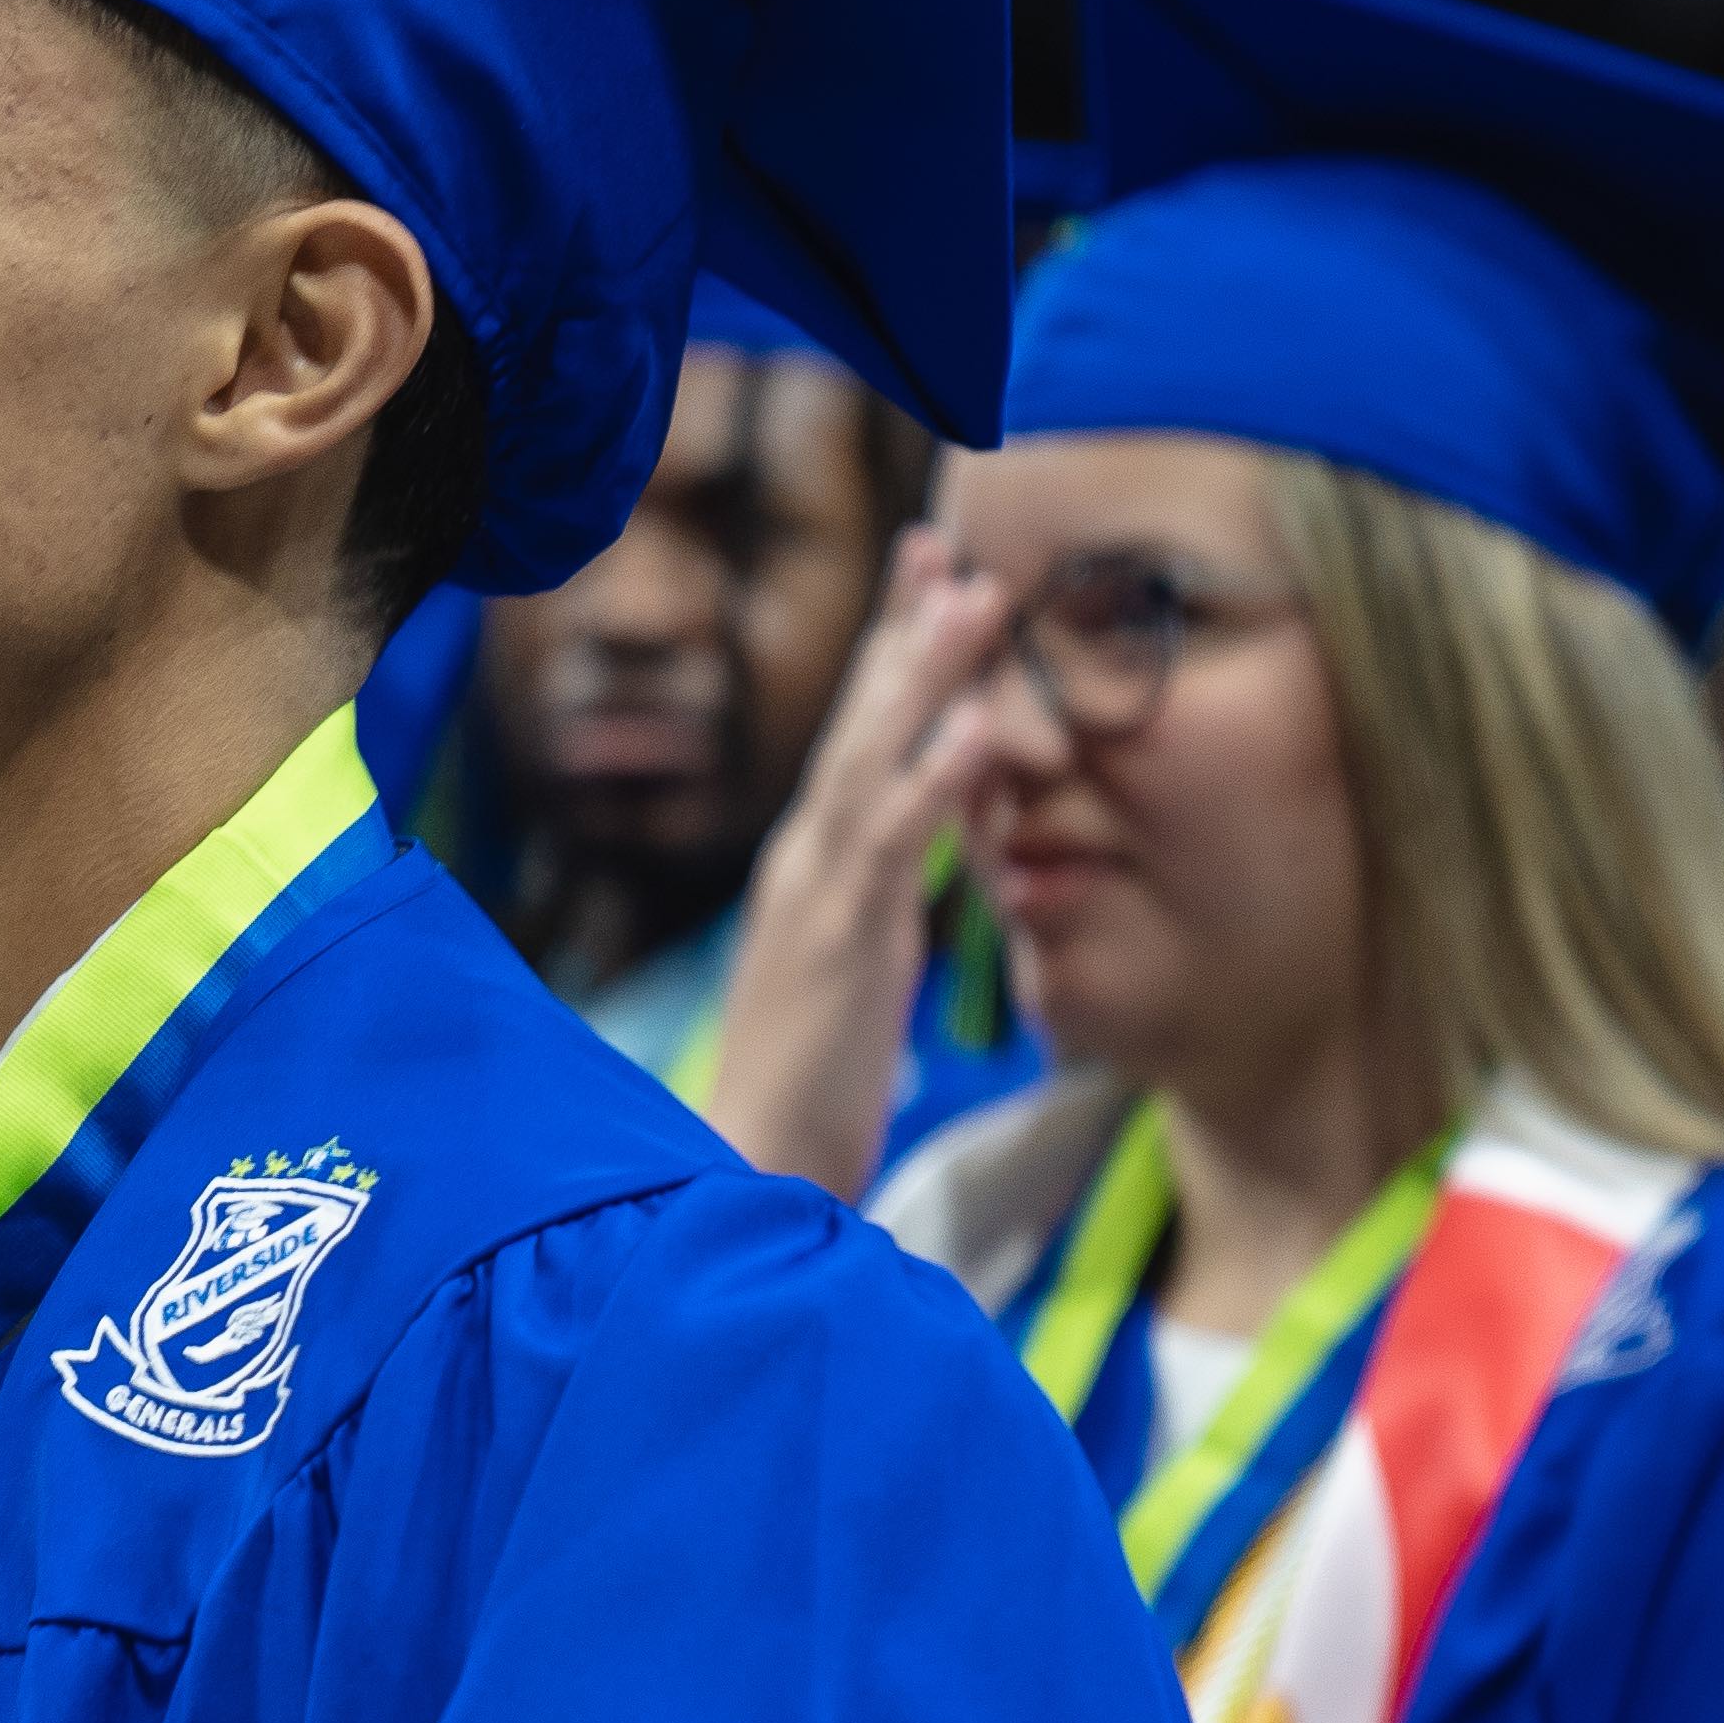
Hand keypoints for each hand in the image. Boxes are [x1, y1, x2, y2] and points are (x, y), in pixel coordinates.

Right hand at [692, 520, 1021, 1196]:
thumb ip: (879, 913)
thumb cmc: (805, 1097)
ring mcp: (813, 900)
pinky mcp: (835, 949)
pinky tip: (974, 733)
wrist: (743, 1181)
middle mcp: (804, 866)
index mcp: (813, 872)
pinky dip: (932, 785)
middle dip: (908, 631)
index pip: (859, 743)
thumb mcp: (852, 983)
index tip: (936, 569)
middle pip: (860, 726)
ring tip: (980, 596)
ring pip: (872, 763)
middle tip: (951, 541)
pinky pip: (890, 851)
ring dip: (928, 675)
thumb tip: (916, 871)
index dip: (896, 655)